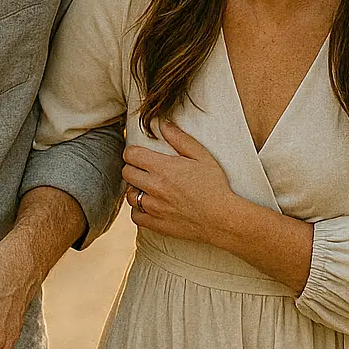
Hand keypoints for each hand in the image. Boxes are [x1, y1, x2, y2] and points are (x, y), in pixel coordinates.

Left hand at [122, 121, 242, 242]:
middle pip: (126, 173)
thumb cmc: (215, 186)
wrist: (222, 218)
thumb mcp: (202, 156)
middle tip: (144, 169)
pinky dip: (139, 210)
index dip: (133, 152)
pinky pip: (135, 216)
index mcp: (163, 168)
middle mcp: (154, 187)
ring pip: (129, 195)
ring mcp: (154, 207)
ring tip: (148, 188)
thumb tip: (163, 125)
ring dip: (136, 189)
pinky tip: (150, 205)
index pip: (131, 155)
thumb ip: (180, 139)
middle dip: (133, 168)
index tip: (140, 154)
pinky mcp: (156, 224)